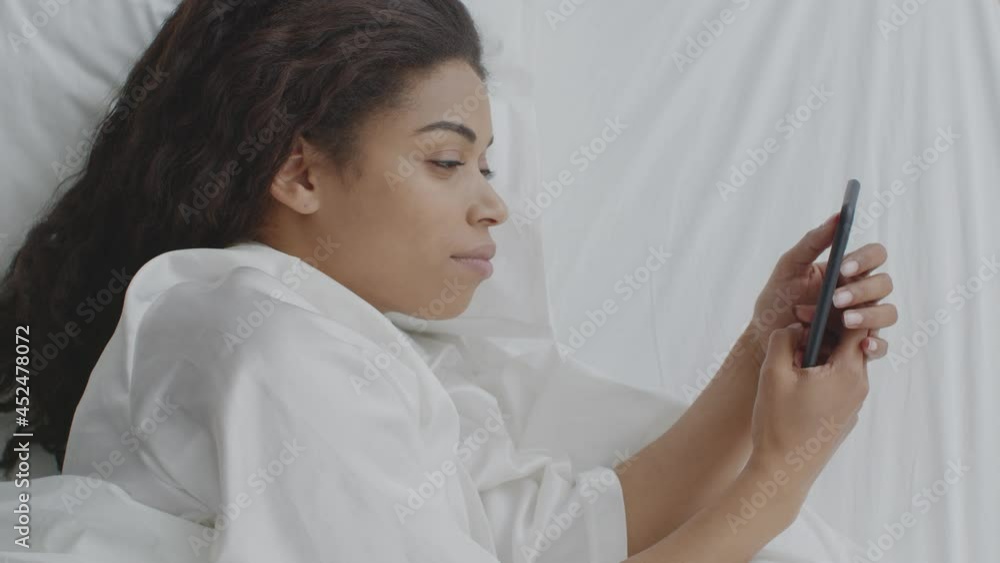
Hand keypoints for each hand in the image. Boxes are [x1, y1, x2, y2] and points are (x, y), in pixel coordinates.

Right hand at [748, 323, 868, 497]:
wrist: (783, 471)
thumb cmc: (778, 422)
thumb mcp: (773, 372)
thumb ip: (783, 340)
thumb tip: (795, 328)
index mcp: (848, 373)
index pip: (857, 327)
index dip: (837, 311)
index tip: (817, 303)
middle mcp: (859, 387)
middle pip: (850, 344)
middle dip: (824, 332)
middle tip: (795, 327)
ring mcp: (853, 404)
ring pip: (842, 364)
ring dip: (820, 354)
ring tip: (790, 357)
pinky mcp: (844, 416)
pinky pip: (838, 383)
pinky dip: (821, 373)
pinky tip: (795, 381)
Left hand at [749, 213, 897, 365]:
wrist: (765, 336)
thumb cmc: (778, 297)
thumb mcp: (790, 267)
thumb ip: (813, 241)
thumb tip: (839, 215)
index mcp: (848, 271)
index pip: (874, 256)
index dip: (865, 259)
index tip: (844, 267)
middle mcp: (861, 293)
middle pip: (883, 284)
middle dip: (862, 291)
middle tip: (836, 299)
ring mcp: (863, 320)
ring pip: (888, 313)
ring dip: (870, 316)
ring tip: (844, 321)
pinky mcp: (858, 346)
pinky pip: (880, 347)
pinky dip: (877, 347)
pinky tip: (864, 347)